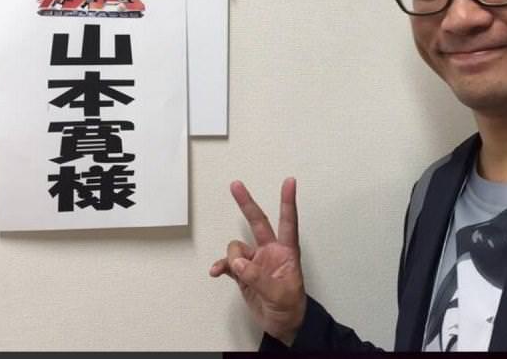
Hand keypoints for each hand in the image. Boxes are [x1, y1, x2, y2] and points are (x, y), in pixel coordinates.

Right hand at [210, 177, 306, 344]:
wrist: (283, 325)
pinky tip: (216, 271)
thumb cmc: (290, 307)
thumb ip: (258, 277)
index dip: (288, 201)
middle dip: (246, 203)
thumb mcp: (280, 294)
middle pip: (257, 222)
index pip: (288, 222)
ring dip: (233, 258)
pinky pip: (228, 264)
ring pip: (237, 248)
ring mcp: (255, 261)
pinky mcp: (243, 273)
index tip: (290, 181)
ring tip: (239, 274)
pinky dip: (221, 266)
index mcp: (286, 252)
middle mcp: (270, 251)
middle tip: (236, 185)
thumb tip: (238, 263)